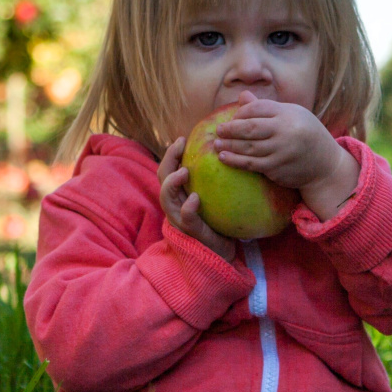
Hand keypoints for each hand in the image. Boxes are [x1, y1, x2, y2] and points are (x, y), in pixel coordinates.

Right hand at [158, 136, 237, 260]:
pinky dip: (187, 208)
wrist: (221, 253)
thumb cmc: (218, 223)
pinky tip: (195, 199)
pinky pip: (185, 218)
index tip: (182, 138)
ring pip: (166, 198)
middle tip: (180, 145)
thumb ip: (213, 181)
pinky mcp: (191, 232)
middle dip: (168, 159)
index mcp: (179, 195)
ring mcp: (180, 219)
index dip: (171, 154)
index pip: (167, 170)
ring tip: (184, 171)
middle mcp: (175, 205)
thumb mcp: (214, 198)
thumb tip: (229, 154)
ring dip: (172, 183)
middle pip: (162, 178)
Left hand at [212, 91, 360, 220]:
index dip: (242, 112)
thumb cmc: (306, 134)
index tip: (233, 118)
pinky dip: (236, 161)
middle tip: (218, 130)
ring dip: (229, 146)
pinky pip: (252, 164)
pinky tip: (224, 158)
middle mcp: (285, 131)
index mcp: (288, 114)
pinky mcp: (277, 169)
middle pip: (250, 127)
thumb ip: (266, 108)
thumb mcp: (292, 115)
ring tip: (216, 144)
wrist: (326, 164)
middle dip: (231, 129)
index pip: (257, 108)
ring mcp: (281, 151)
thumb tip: (243, 96)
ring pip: (248, 147)